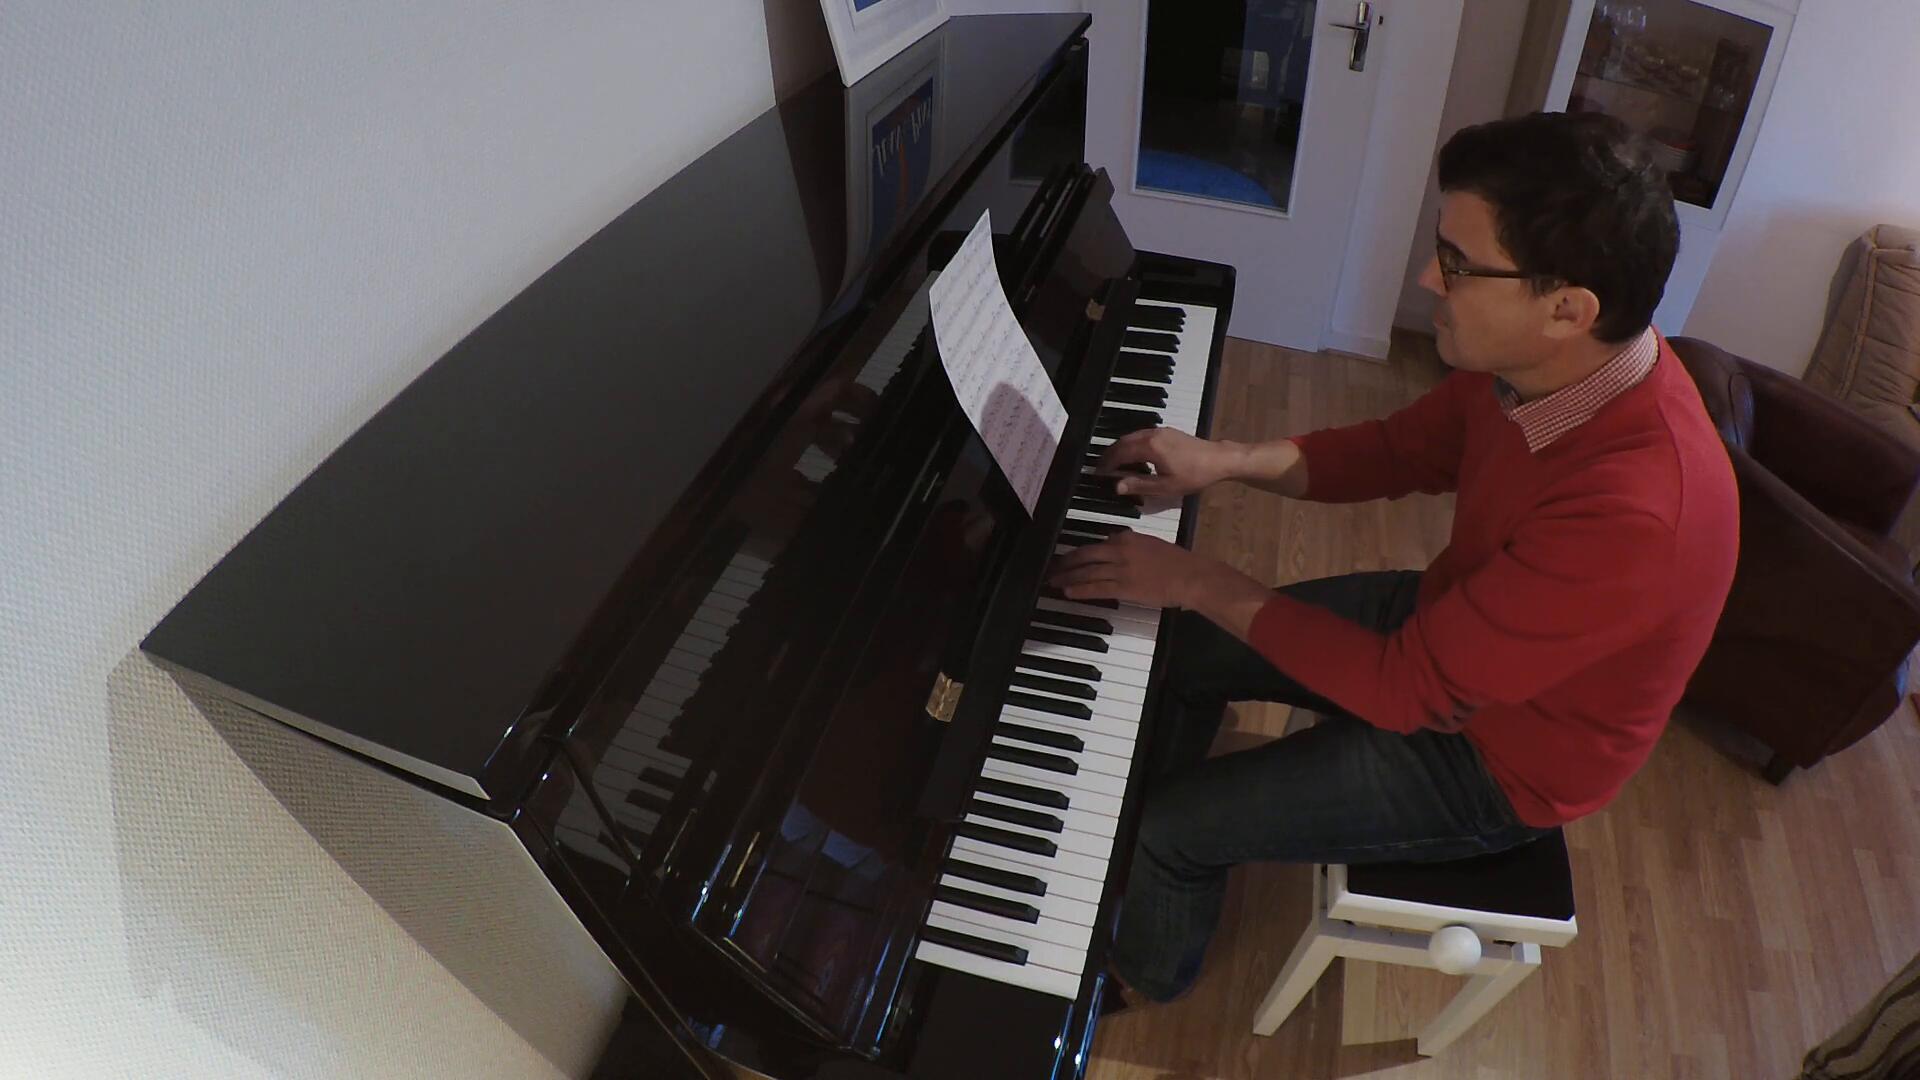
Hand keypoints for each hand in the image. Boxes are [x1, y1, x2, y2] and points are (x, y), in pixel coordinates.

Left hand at [1047, 531, 1207, 608]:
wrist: (1188, 575)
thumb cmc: (1176, 561)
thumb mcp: (1150, 544)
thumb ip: (1131, 544)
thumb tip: (1117, 543)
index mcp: (1127, 538)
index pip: (1098, 543)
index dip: (1080, 551)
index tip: (1071, 556)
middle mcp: (1119, 551)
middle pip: (1085, 555)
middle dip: (1066, 562)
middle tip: (1053, 568)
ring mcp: (1120, 570)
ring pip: (1087, 572)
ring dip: (1068, 577)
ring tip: (1055, 581)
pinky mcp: (1123, 588)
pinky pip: (1096, 588)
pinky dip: (1080, 589)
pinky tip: (1068, 592)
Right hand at [1096, 428, 1240, 499]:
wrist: (1218, 460)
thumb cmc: (1194, 475)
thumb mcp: (1165, 486)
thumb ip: (1139, 485)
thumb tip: (1116, 486)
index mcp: (1149, 447)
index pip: (1120, 453)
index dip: (1107, 464)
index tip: (1098, 474)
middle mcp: (1151, 434)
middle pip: (1122, 442)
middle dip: (1110, 455)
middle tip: (1102, 469)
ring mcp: (1159, 431)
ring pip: (1131, 437)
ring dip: (1120, 449)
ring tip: (1115, 465)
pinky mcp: (1166, 431)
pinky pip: (1141, 436)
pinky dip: (1131, 445)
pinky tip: (1134, 458)